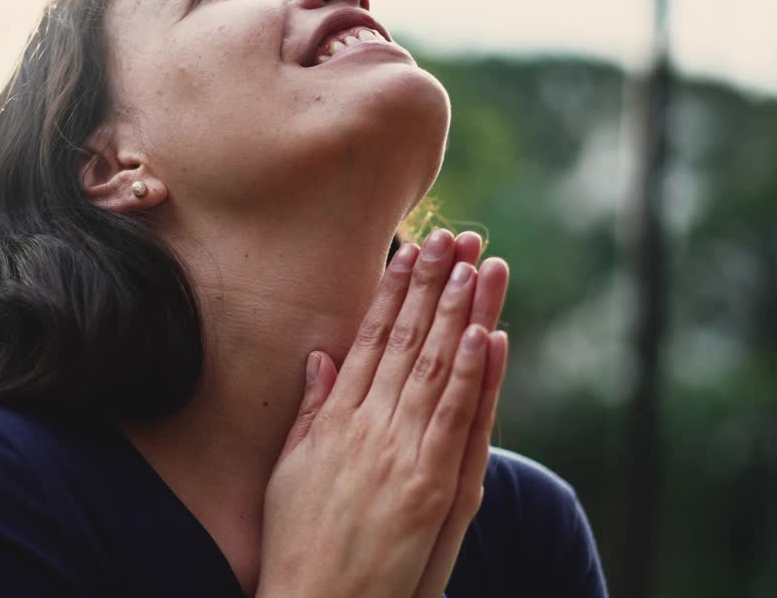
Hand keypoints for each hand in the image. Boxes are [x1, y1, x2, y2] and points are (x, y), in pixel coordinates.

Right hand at [257, 229, 508, 597]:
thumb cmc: (297, 541)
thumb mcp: (290, 468)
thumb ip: (312, 409)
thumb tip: (321, 356)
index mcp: (335, 418)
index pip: (370, 338)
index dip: (393, 291)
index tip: (410, 249)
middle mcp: (366, 425)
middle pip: (407, 340)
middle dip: (432, 284)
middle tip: (454, 236)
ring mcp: (399, 453)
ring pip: (436, 368)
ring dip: (459, 312)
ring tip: (476, 263)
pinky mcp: (429, 486)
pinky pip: (455, 419)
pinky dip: (473, 375)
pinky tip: (486, 333)